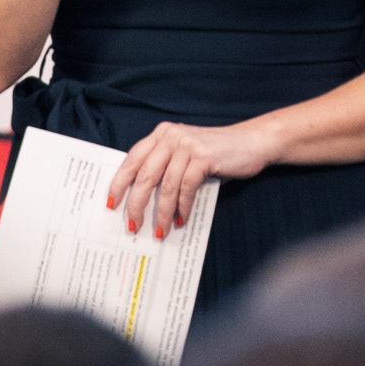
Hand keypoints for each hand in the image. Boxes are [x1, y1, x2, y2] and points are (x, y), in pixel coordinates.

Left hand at [108, 113, 276, 237]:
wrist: (252, 142)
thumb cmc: (218, 154)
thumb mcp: (186, 158)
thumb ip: (167, 170)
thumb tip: (146, 204)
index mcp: (161, 135)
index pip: (132, 160)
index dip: (119, 183)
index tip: (112, 203)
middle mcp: (170, 136)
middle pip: (144, 175)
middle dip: (137, 204)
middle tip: (133, 225)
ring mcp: (186, 145)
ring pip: (166, 186)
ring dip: (162, 212)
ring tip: (160, 230)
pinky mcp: (203, 156)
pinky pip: (186, 188)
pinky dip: (183, 207)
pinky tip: (181, 219)